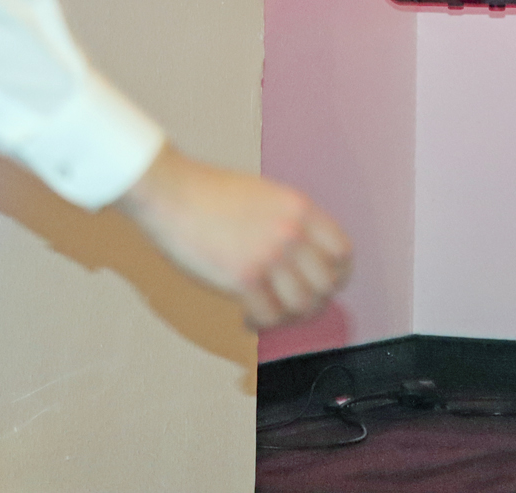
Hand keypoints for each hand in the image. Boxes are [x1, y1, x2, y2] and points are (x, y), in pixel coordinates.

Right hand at [114, 145, 351, 328]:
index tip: (323, 284)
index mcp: (302, 209)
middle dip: (315, 301)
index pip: (343, 252)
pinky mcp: (243, 278)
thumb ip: (291, 223)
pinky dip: (261, 323)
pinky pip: (269, 315)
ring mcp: (269, 255)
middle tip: (295, 306)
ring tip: (271, 314)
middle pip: (328, 284)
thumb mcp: (267, 196)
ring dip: (289, 317)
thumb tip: (305, 258)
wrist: (172, 193)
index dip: (338, 274)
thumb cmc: (211, 195)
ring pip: (303, 304)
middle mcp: (293, 232)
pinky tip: (248, 318)